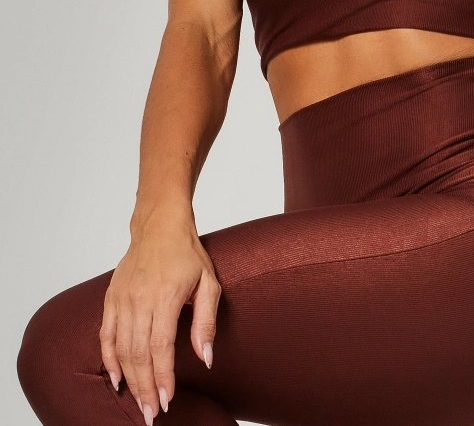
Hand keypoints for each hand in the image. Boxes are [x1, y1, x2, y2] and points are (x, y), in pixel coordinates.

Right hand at [99, 215, 220, 422]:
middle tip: (151, 414)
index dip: (163, 376)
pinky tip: (116, 379)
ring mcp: (122, 299)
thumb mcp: (209, 283)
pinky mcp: (111, 298)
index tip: (166, 400)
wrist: (159, 226)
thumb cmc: (187, 254)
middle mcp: (140, 299)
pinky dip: (109, 359)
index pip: (160, 346)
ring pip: (121, 349)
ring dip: (129, 380)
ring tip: (138, 403)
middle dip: (145, 387)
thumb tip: (206, 357)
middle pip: (138, 354)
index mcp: (165, 296)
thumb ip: (206, 321)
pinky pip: (106, 335)